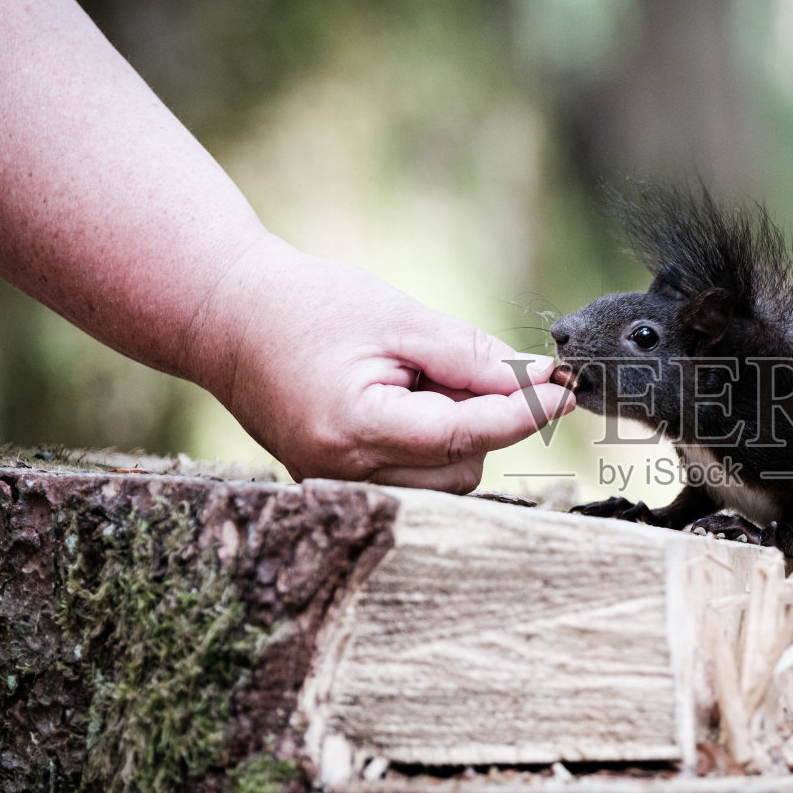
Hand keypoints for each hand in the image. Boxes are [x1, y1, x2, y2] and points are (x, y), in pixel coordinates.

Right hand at [195, 236, 574, 491]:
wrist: (225, 317)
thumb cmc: (306, 305)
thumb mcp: (399, 317)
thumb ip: (471, 356)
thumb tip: (539, 381)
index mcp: (355, 429)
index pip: (465, 436)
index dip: (523, 412)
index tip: (567, 391)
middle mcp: (346, 474)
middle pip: (462, 467)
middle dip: (485, 418)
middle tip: (458, 361)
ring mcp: (339, 487)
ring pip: (445, 480)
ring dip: (459, 432)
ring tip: (416, 375)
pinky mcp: (341, 485)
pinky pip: (416, 476)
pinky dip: (432, 442)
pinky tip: (406, 398)